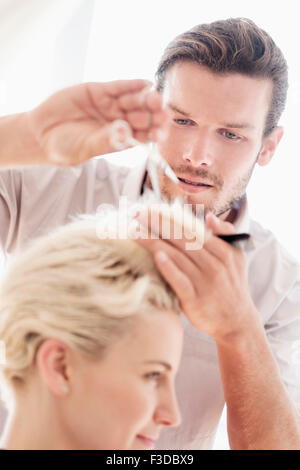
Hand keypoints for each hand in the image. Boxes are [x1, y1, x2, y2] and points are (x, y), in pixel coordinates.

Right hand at [25, 80, 166, 165]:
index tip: (161, 133)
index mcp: (121, 140)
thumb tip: (124, 133)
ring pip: (133, 101)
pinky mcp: (100, 91)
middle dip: (154, 115)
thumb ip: (104, 140)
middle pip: (143, 117)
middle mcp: (120, 122)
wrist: (41, 132)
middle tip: (163, 113)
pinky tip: (145, 84)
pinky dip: (131, 85)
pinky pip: (119, 87)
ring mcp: (111, 106)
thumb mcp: (84, 148)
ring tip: (155, 99)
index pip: (143, 137)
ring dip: (145, 99)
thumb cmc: (65, 148)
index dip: (154, 134)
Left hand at [133, 210, 256, 343]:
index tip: (152, 209)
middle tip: (138, 214)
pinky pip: (180, 281)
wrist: (236, 322)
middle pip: (182, 240)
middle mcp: (215, 265)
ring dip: (155, 243)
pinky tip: (156, 256)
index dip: (171, 217)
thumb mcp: (237, 257)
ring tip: (136, 232)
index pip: (193, 229)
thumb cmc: (231, 284)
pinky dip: (169, 268)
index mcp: (224, 251)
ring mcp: (205, 282)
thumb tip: (209, 217)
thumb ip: (225, 234)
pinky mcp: (195, 300)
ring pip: (177, 257)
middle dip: (159, 225)